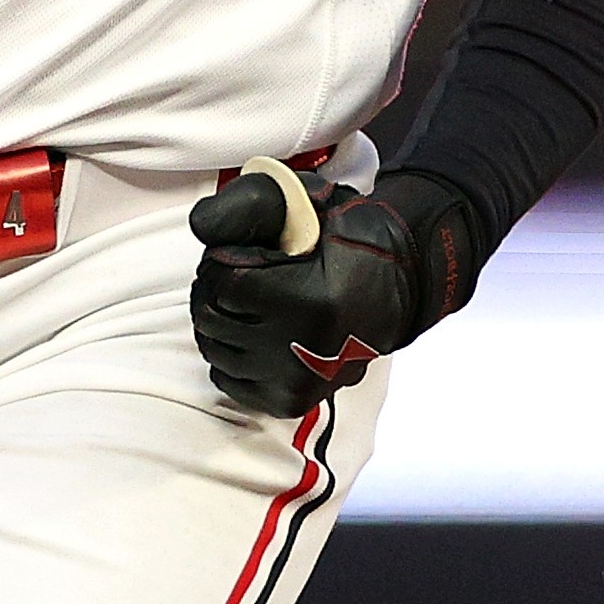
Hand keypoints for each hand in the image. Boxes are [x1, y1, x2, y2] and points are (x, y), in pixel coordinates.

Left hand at [187, 166, 473, 418]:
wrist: (402, 283)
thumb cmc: (349, 238)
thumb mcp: (307, 202)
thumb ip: (251, 205)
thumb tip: (201, 226)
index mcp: (311, 301)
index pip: (224, 283)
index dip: (222, 260)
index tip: (243, 252)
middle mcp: (303, 350)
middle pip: (212, 317)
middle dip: (215, 288)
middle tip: (240, 273)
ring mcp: (296, 381)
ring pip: (214, 349)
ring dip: (220, 320)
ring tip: (249, 301)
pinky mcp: (290, 400)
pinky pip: (227, 379)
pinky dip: (229, 354)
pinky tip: (253, 332)